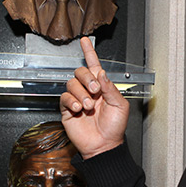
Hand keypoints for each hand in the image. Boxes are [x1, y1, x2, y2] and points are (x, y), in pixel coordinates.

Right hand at [59, 37, 129, 158]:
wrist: (104, 145)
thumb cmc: (115, 128)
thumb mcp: (120, 106)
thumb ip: (111, 88)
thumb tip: (102, 73)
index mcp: (102, 87)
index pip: (94, 66)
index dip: (89, 53)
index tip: (85, 41)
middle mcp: (88, 91)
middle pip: (81, 72)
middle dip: (87, 78)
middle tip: (96, 91)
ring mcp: (77, 99)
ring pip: (72, 83)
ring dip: (82, 93)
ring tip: (89, 106)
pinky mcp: (68, 109)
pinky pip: (65, 97)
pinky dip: (72, 101)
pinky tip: (80, 109)